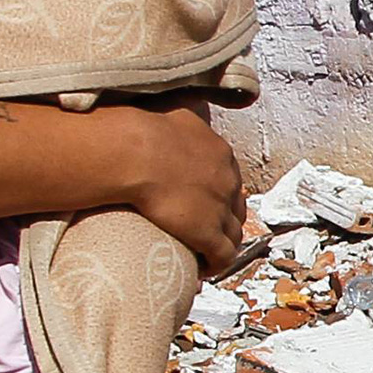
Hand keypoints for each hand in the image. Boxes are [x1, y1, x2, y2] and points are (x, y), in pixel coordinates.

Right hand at [108, 102, 248, 271]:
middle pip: (237, 206)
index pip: (229, 177)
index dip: (220, 191)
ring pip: (234, 234)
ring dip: (223, 243)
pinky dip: (217, 264)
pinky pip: (223, 256)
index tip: (205, 199)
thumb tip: (185, 102)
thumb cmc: (145, 128)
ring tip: (207, 252)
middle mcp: (228, 181)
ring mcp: (221, 208)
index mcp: (220, 154)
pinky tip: (205, 270)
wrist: (136, 152)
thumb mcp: (176, 110)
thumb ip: (187, 111)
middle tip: (207, 227)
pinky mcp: (208, 232)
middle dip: (226, 218)